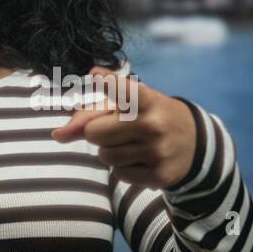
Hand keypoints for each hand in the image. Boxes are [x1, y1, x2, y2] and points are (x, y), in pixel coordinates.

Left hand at [50, 65, 196, 189]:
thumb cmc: (149, 116)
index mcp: (148, 100)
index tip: (95, 75)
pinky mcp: (159, 176)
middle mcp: (153, 125)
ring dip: (110, 151)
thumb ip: (89, 113)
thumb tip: (57, 135)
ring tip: (132, 143)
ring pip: (105, 156)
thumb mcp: (129, 105)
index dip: (109, 84)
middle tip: (117, 128)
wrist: (195, 143)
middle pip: (95, 133)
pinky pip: (119, 174)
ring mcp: (157, 152)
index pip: (125, 91)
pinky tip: (142, 159)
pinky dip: (124, 168)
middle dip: (97, 131)